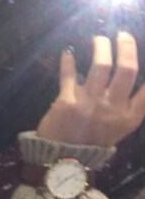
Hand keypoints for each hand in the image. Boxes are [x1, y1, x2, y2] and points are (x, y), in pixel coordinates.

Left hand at [36, 33, 144, 147]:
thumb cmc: (93, 143)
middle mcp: (112, 107)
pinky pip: (69, 74)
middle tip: (122, 35)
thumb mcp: (119, 129)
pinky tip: (68, 52)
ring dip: (100, 46)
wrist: (62, 163)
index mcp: (128, 116)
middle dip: (126, 46)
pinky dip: (68, 61)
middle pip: (126, 68)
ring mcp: (89, 103)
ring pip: (100, 64)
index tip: (144, 45)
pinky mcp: (67, 101)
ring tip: (98, 39)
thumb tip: (141, 82)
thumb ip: (131, 105)